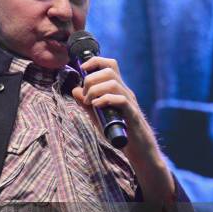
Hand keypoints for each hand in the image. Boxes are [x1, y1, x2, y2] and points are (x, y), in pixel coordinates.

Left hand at [72, 56, 175, 202]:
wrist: (138, 149)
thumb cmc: (118, 131)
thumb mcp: (97, 115)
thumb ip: (86, 102)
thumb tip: (74, 89)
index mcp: (117, 88)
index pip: (109, 64)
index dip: (94, 61)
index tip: (82, 69)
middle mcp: (125, 91)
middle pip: (109, 70)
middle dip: (91, 79)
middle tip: (84, 95)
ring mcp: (130, 102)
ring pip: (113, 83)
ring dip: (95, 90)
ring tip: (89, 102)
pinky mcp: (132, 115)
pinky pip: (121, 100)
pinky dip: (105, 100)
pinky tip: (97, 107)